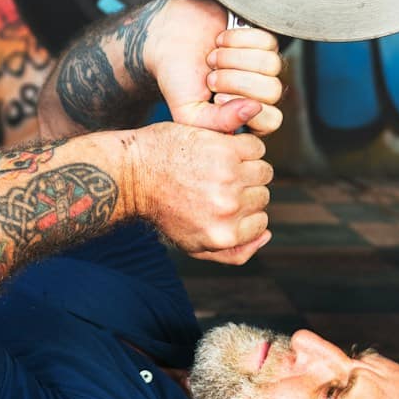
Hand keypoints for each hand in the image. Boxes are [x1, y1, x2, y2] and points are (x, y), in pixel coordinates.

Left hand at [122, 120, 273, 263]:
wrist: (132, 174)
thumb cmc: (162, 209)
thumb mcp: (193, 244)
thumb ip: (233, 252)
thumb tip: (266, 236)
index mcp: (223, 236)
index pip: (261, 223)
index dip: (245, 211)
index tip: (224, 201)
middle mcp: (228, 209)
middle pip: (262, 196)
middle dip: (245, 189)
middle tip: (218, 182)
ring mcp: (228, 177)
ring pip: (263, 171)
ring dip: (247, 166)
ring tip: (222, 166)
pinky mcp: (224, 149)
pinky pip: (255, 147)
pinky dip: (244, 146)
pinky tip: (224, 149)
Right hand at [142, 0, 285, 135]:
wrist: (167, 38)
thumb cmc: (177, 76)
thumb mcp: (189, 111)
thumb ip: (219, 123)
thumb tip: (255, 109)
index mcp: (246, 115)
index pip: (271, 121)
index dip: (245, 109)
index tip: (217, 98)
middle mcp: (260, 91)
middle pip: (273, 91)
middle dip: (235, 81)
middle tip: (211, 77)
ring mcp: (264, 64)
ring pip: (271, 64)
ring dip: (234, 58)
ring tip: (213, 59)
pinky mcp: (263, 39)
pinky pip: (267, 41)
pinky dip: (237, 39)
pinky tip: (222, 42)